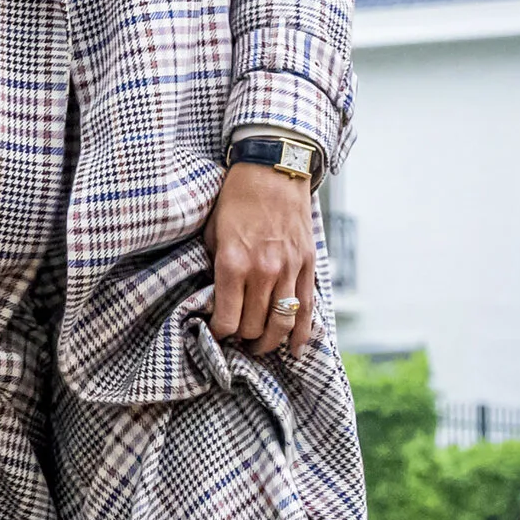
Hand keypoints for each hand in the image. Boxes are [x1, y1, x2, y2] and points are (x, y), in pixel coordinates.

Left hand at [206, 163, 316, 354]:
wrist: (272, 170)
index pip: (227, 319)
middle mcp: (263, 271)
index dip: (219, 333)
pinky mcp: (307, 265)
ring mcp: (289, 269)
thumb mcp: (211, 231)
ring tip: (260, 346)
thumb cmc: (236, 199)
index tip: (216, 333)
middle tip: (236, 340)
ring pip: (282, 322)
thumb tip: (213, 297)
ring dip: (270, 341)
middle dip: (243, 338)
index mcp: (233, 263)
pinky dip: (301, 333)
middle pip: (254, 326)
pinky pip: (307, 308)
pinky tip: (295, 350)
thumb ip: (213, 266)